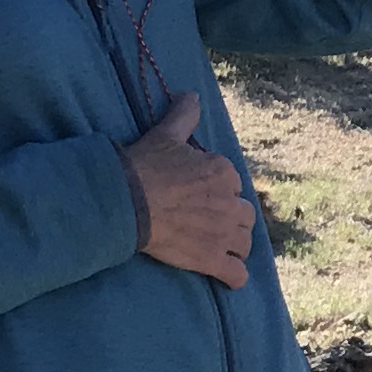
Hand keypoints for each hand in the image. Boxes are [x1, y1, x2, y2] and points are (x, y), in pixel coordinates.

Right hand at [124, 92, 261, 286]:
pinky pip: (237, 274)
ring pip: (244, 244)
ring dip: (235, 247)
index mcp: (224, 173)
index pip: (233, 186)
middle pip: (244, 216)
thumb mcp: (166, 134)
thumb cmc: (146, 166)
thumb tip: (191, 94)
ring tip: (220, 249)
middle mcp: (231, 203)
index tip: (200, 197)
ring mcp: (224, 234)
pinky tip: (227, 277)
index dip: (219, 193)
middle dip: (231, 220)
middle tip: (209, 224)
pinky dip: (234, 277)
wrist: (127, 201)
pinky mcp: (212, 259)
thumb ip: (184, 115)